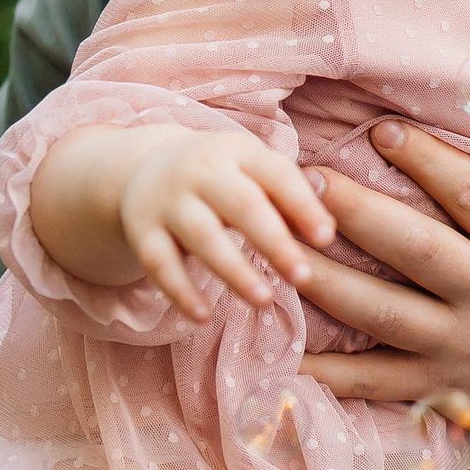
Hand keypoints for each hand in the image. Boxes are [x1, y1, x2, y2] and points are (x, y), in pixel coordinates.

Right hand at [28, 121, 337, 316]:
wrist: (143, 167)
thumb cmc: (221, 177)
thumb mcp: (253, 171)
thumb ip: (288, 196)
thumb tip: (328, 230)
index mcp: (239, 152)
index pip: (276, 175)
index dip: (302, 205)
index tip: (327, 238)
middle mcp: (201, 172)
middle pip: (241, 205)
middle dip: (273, 241)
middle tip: (303, 276)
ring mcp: (168, 201)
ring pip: (201, 235)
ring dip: (233, 269)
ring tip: (264, 299)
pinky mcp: (142, 231)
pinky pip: (158, 263)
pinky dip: (179, 290)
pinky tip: (202, 316)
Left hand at [295, 121, 469, 450]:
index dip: (426, 159)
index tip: (381, 130)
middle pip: (417, 247)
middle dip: (356, 212)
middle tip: (306, 180)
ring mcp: (463, 346)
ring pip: (383, 311)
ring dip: (326, 281)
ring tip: (279, 248)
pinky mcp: (441, 390)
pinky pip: (374, 380)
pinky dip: (328, 371)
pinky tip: (282, 350)